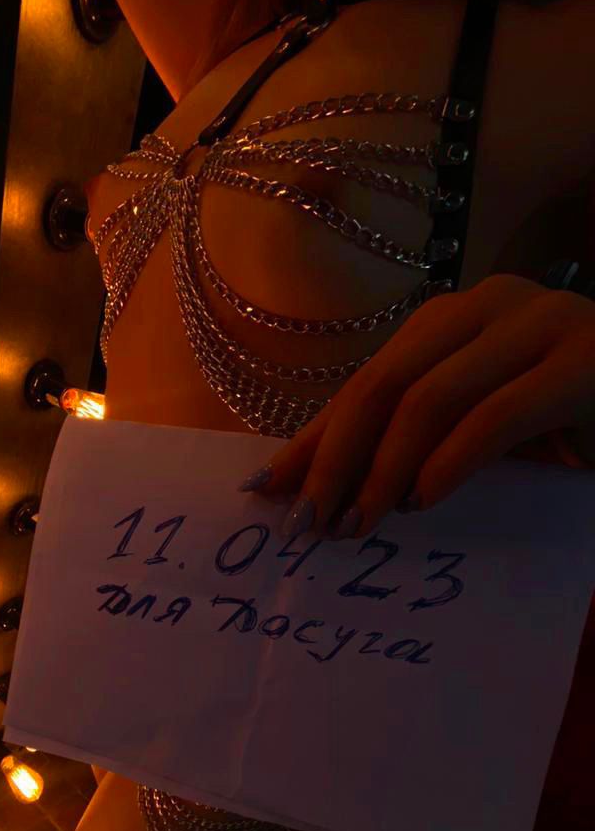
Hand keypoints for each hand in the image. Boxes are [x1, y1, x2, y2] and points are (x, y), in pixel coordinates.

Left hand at [238, 273, 594, 538]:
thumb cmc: (566, 426)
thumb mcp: (474, 431)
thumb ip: (406, 444)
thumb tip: (308, 484)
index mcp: (455, 321)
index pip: (364, 381)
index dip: (313, 439)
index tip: (267, 490)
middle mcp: (491, 305)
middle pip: (381, 384)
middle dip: (335, 461)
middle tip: (309, 525)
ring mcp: (542, 325)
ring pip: (429, 396)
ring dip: (383, 469)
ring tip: (361, 524)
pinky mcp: (585, 364)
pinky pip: (496, 414)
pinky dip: (451, 462)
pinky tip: (424, 499)